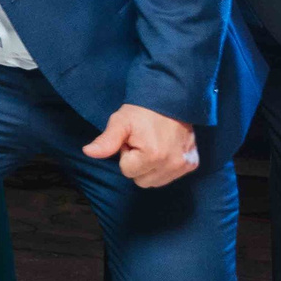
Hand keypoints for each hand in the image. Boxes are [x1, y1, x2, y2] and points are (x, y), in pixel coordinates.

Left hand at [83, 103, 199, 186]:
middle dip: (138, 164)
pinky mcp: (192, 164)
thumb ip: (106, 141)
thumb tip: (88, 152)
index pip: (127, 171)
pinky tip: (164, 150)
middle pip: (141, 180)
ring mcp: (184, 165)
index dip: (126, 155)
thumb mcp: (120, 122)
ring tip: (152, 146)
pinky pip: (170, 177)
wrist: (171, 99)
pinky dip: (164, 168)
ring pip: (155, 182)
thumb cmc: (142, 111)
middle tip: (141, 144)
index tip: (132, 140)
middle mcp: (171, 164)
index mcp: (152, 155)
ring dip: (151, 168)